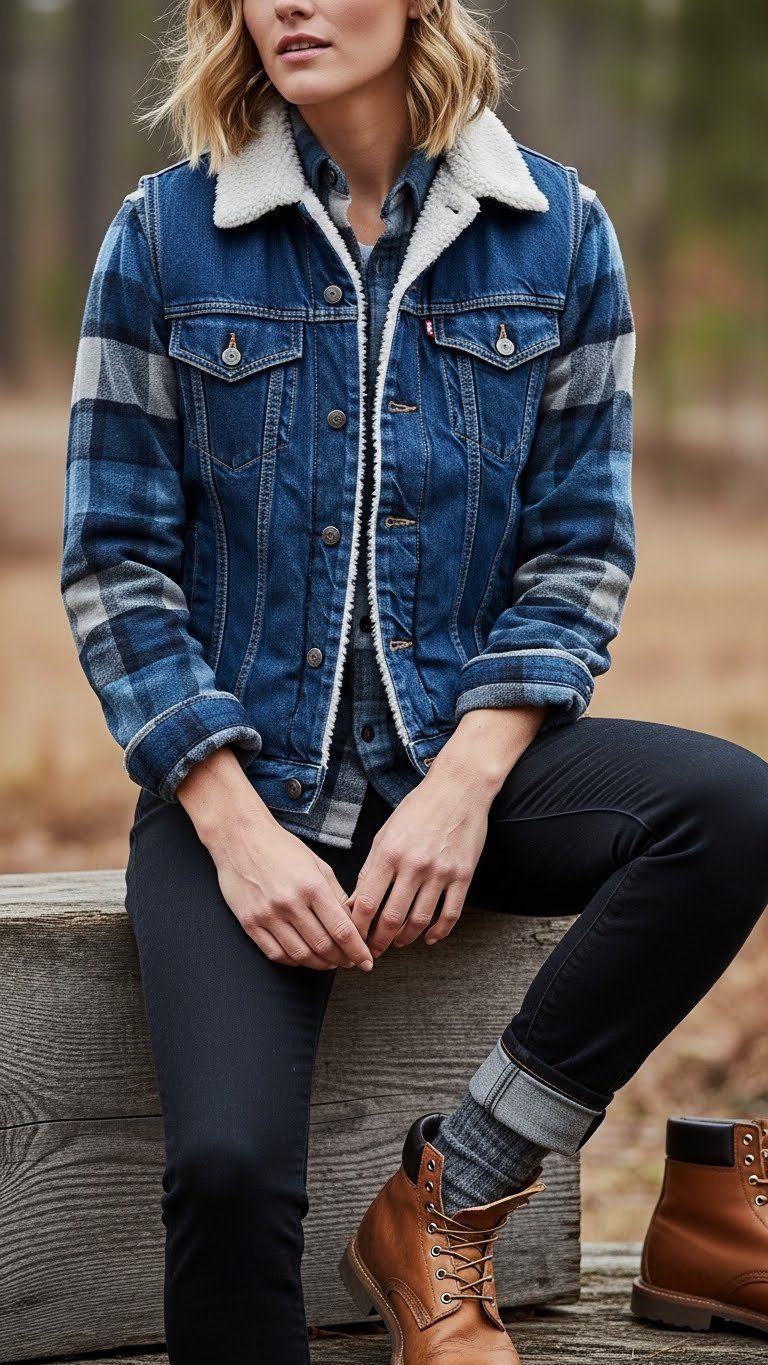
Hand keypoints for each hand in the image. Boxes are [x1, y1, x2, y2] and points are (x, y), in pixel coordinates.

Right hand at [208, 815, 374, 971]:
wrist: (240, 837)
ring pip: (300, 955)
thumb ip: (337, 894)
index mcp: (312, 886)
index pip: (342, 930)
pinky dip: (294, 961)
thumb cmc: (280, 848)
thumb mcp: (317, 864)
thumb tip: (353, 922)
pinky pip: (275, 953)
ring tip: (329, 962)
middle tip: (349, 961)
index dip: (357, 951)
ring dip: (320, 964)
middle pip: (323, 946)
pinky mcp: (249, 923)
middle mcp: (290, 903)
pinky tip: (304, 957)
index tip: (365, 962)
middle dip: (341, 959)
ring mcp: (268, 915)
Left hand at [344, 769, 491, 956]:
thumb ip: (370, 868)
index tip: (353, 939)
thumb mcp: (385, 834)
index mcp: (389, 854)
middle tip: (373, 950)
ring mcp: (440, 872)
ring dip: (405, 939)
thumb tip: (356, 902)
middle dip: (378, 942)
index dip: (357, 928)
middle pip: (391, 918)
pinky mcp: (463, 876)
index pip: (366, 903)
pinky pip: (450, 915)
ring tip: (397, 942)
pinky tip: (428, 938)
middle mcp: (414, 865)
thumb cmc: (418, 809)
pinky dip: (438, 933)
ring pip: (419, 921)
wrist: (459, 789)